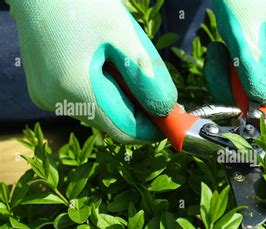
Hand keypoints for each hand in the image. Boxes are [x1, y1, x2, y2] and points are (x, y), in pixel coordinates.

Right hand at [8, 0, 176, 142]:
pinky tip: (105, 63)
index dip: (152, 128)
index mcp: (75, 89)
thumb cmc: (83, 2)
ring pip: (100, 112)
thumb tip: (166, 110)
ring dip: (121, 97)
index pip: (125, 131)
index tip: (173, 118)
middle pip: (113, 122)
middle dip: (139, 109)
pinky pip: (84, 101)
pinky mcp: (44, 90)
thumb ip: (146, 78)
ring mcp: (47, 97)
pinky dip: (104, 90)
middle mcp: (56, 100)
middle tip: (156, 86)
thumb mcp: (124, 37)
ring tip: (123, 62)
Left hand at [205, 0, 265, 114]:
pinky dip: (225, 68)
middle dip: (232, 89)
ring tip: (218, 49)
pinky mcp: (258, 56)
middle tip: (219, 61)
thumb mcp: (244, 32)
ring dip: (224, 77)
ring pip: (245, 90)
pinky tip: (221, 47)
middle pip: (259, 100)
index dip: (253, 114)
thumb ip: (252, 70)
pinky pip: (240, 76)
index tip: (227, 105)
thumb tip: (258, 107)